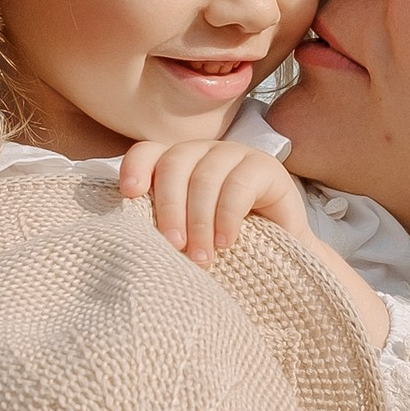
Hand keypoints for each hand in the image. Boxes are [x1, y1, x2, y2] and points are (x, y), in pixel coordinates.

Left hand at [116, 139, 390, 348]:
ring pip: (206, 176)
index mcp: (177, 164)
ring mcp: (235, 155)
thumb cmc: (224, 250)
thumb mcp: (187, 237)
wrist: (282, 259)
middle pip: (175, 164)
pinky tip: (226, 242)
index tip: (129, 194)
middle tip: (172, 247)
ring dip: (200, 220)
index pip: (149, 151)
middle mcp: (203, 152)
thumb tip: (127, 242)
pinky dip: (227, 216)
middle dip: (170, 207)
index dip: (137, 167)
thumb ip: (164, 227)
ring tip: (200, 258)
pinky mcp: (266, 167)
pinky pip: (238, 185)